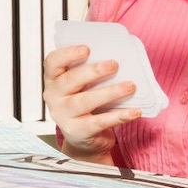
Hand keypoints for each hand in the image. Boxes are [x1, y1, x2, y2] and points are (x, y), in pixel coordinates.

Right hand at [42, 44, 139, 163]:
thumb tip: (118, 59)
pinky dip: (119, 116)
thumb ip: (90, 73)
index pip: (53, 63)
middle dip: (93, 71)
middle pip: (69, 81)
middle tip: (114, 65)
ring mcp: (63, 115)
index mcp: (54, 80)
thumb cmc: (86, 103)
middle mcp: (53, 96)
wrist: (83, 138)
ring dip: (109, 92)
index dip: (67, 54)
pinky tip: (135, 111)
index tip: (87, 48)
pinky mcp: (77, 132)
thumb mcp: (82, 86)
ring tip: (130, 86)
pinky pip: (99, 122)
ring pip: (84, 101)